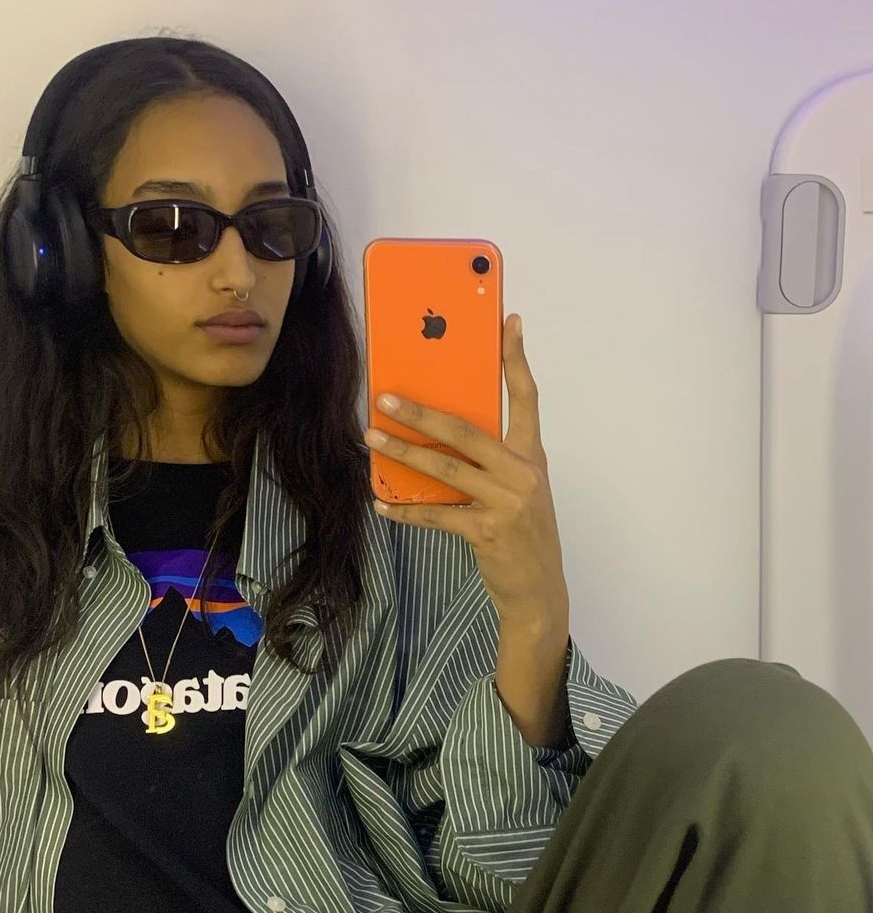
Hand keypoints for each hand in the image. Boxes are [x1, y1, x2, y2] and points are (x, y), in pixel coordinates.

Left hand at [364, 313, 569, 643]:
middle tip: (386, 397)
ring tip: (372, 439)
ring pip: (445, 467)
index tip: (509, 321)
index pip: (526, 398)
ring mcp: (507, 502)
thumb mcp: (518, 490)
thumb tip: (438, 437)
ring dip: (402, 453)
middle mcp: (523, 473)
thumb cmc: (523, 534)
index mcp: (531, 457)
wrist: (540, 591)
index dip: (517, 359)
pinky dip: (406, 509)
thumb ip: (490, 462)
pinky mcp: (488, 531)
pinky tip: (383, 503)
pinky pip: (437, 513)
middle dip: (422, 412)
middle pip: (466, 430)